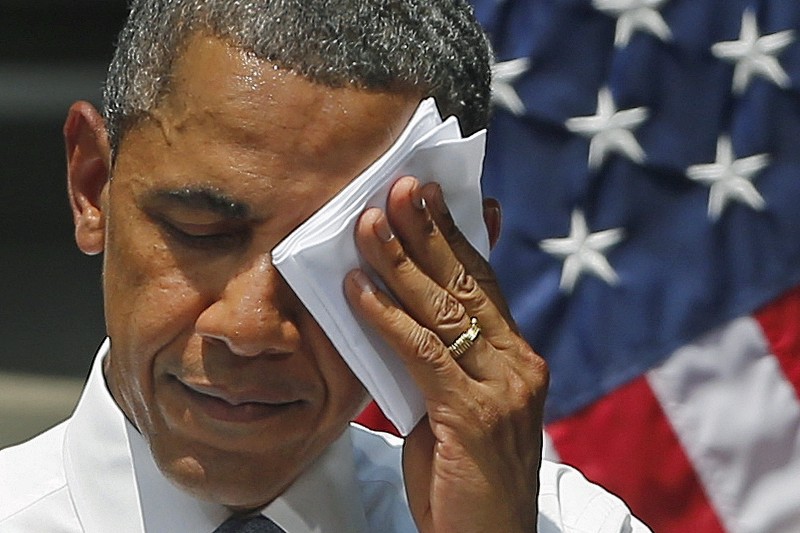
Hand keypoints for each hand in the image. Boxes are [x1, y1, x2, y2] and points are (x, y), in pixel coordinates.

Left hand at [344, 176, 548, 532]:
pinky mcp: (475, 416)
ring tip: (368, 222)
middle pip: (468, 283)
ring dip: (400, 261)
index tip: (434, 195)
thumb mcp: (458, 406)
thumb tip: (401, 312)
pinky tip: (357, 288)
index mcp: (518, 358)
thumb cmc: (468, 475)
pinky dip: (385, 317)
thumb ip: (443, 360)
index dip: (458, 236)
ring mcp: (503, 389)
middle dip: (430, 231)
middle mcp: (519, 364)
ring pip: (445, 309)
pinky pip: (423, 352)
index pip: (486, 283)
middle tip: (400, 187)